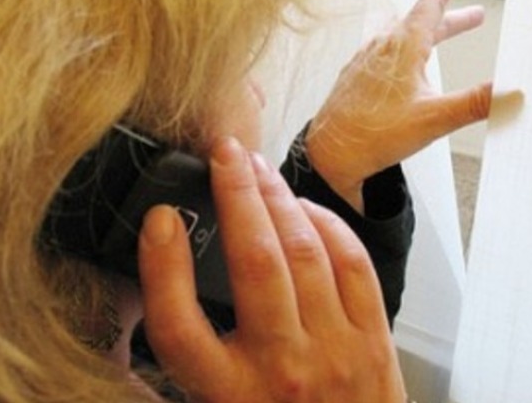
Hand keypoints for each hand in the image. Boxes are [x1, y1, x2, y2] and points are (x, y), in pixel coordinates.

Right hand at [138, 137, 406, 402]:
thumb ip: (197, 356)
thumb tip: (172, 273)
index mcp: (227, 397)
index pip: (177, 326)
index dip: (161, 265)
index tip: (158, 219)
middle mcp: (280, 370)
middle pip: (253, 264)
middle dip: (237, 195)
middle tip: (225, 152)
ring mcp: (334, 353)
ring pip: (305, 252)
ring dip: (280, 199)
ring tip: (259, 169)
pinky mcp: (374, 342)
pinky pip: (353, 265)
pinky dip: (328, 226)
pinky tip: (305, 208)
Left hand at [306, 0, 492, 210]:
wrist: (330, 153)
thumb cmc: (375, 134)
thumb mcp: (434, 118)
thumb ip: (475, 102)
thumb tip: (513, 89)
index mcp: (403, 48)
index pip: (430, 6)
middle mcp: (382, 48)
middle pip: (421, 24)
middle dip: (450, 19)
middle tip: (474, 15)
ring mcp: (366, 62)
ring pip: (402, 38)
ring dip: (426, 34)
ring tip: (441, 35)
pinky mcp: (356, 78)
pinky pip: (384, 53)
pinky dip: (403, 51)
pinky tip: (403, 66)